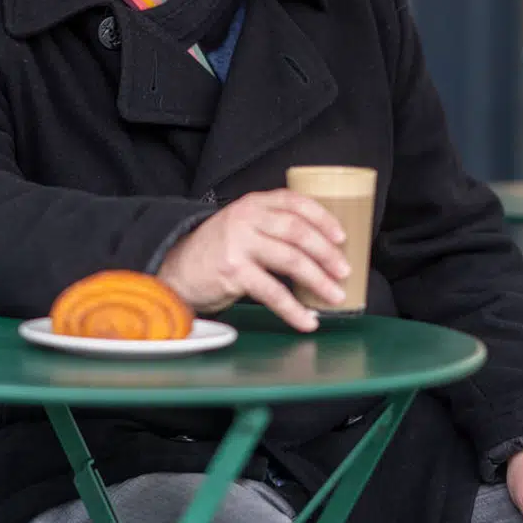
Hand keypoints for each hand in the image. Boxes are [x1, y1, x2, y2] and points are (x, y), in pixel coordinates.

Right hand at [156, 189, 349, 331]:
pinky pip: (272, 292)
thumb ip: (271, 226)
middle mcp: (246, 218)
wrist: (177, 269)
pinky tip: (307, 320)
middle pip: (297, 231)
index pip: (295, 202)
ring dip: (318, 280)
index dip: (323, 218)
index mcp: (253, 203)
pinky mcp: (233, 271)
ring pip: (290, 260)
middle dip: (326, 253)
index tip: (342, 237)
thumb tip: (320, 249)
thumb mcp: (242, 226)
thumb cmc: (217, 250)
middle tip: (345, 270)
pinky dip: (294, 309)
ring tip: (335, 295)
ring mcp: (239, 243)